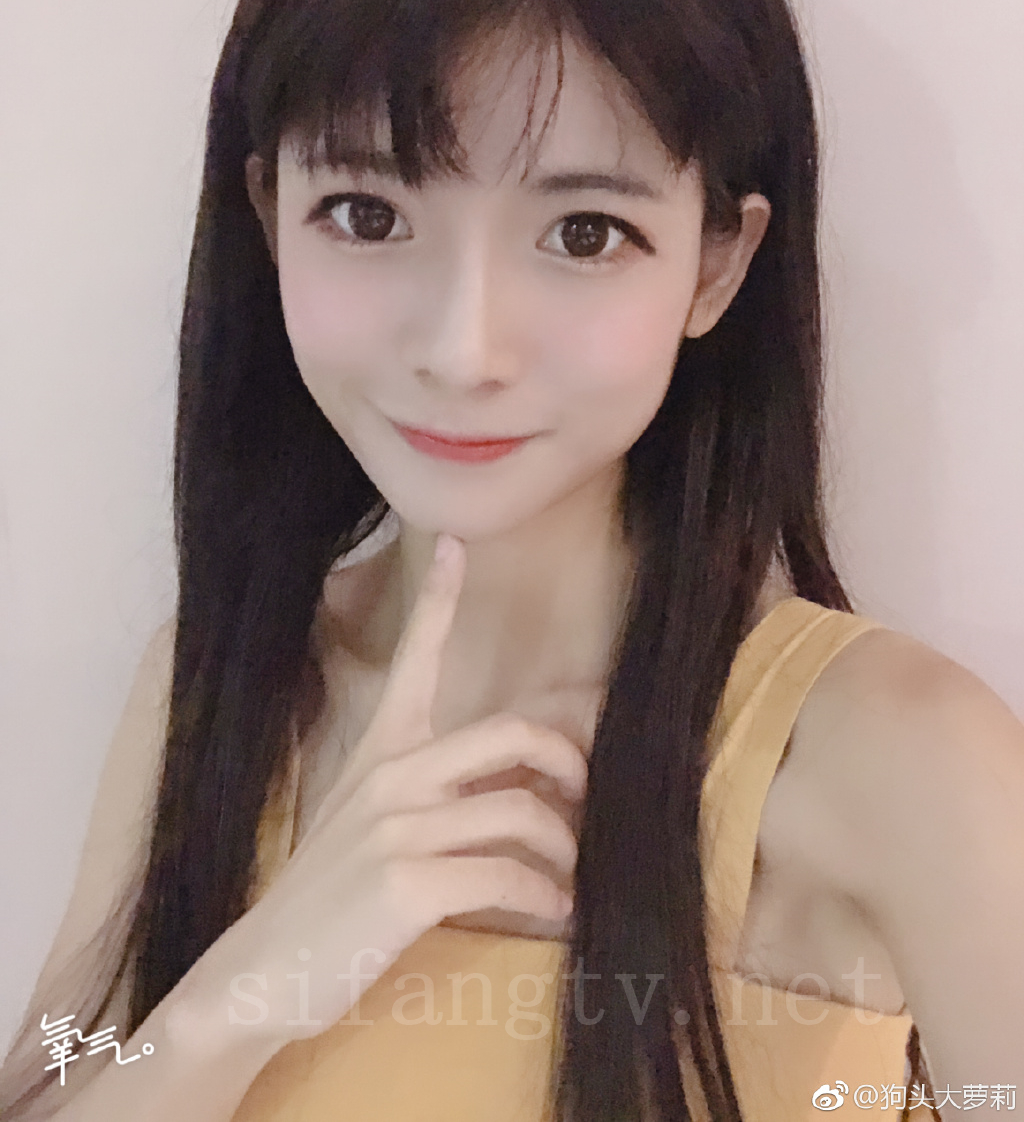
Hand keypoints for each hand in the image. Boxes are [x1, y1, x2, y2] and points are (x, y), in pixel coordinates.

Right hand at [210, 533, 588, 1042]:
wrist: (261, 973)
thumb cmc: (325, 899)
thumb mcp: (362, 824)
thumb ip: (423, 794)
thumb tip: (509, 786)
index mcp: (380, 751)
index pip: (415, 657)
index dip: (439, 597)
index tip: (456, 543)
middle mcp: (392, 775)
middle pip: (512, 732)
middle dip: (569, 761)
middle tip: (586, 799)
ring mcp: (399, 826)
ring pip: (522, 809)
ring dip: (563, 851)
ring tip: (568, 882)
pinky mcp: (408, 883)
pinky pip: (508, 875)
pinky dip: (544, 897)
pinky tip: (552, 914)